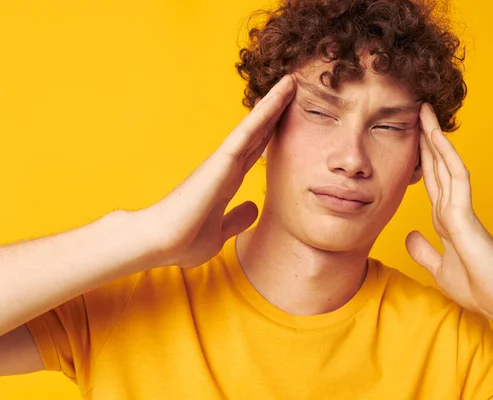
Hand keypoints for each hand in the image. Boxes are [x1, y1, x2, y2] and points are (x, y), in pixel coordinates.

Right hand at [135, 75, 295, 268]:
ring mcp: (223, 161)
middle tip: (293, 90)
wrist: (159, 244)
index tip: (286, 121)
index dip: (270, 135)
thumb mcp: (220, 233)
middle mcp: (226, 167)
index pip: (254, 153)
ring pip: (254, 125)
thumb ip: (236, 219)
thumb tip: (254, 207)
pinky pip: (248, 130)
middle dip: (275, 113)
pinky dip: (265, 111)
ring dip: (274, 103)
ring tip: (291, 81)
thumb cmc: (182, 241)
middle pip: (257, 134)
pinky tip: (280, 94)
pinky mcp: (222, 160)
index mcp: (227, 182)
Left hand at [405, 103, 492, 321]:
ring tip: (424, 112)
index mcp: (446, 219)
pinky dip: (446, 157)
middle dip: (425, 139)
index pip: (430, 180)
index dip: (420, 158)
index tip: (409, 137)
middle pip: (437, 166)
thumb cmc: (477, 287)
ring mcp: (460, 209)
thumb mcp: (439, 267)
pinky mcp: (465, 215)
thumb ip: (424, 251)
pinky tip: (436, 138)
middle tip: (416, 111)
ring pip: (447, 164)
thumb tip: (409, 236)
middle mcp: (453, 208)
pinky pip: (456, 178)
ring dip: (435, 137)